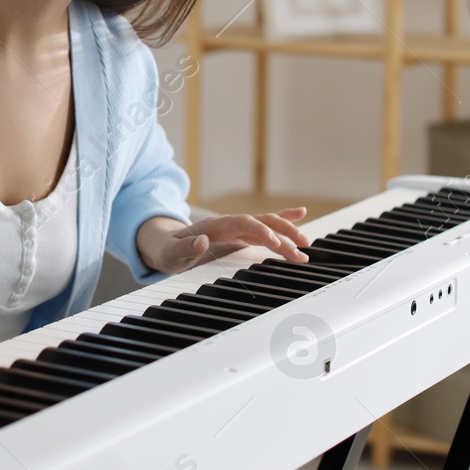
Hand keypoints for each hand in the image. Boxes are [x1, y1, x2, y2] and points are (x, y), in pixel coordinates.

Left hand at [139, 206, 310, 274]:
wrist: (163, 243)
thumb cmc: (166, 249)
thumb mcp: (169, 253)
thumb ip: (184, 247)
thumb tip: (201, 241)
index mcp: (215, 226)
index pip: (244, 224)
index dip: (262, 232)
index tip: (276, 245)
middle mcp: (229, 224)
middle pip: (261, 222)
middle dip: (283, 233)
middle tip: (301, 248)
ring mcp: (236, 228)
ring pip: (267, 225)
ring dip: (287, 233)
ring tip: (306, 245)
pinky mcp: (240, 235)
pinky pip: (264, 228)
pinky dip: (282, 223)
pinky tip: (300, 217)